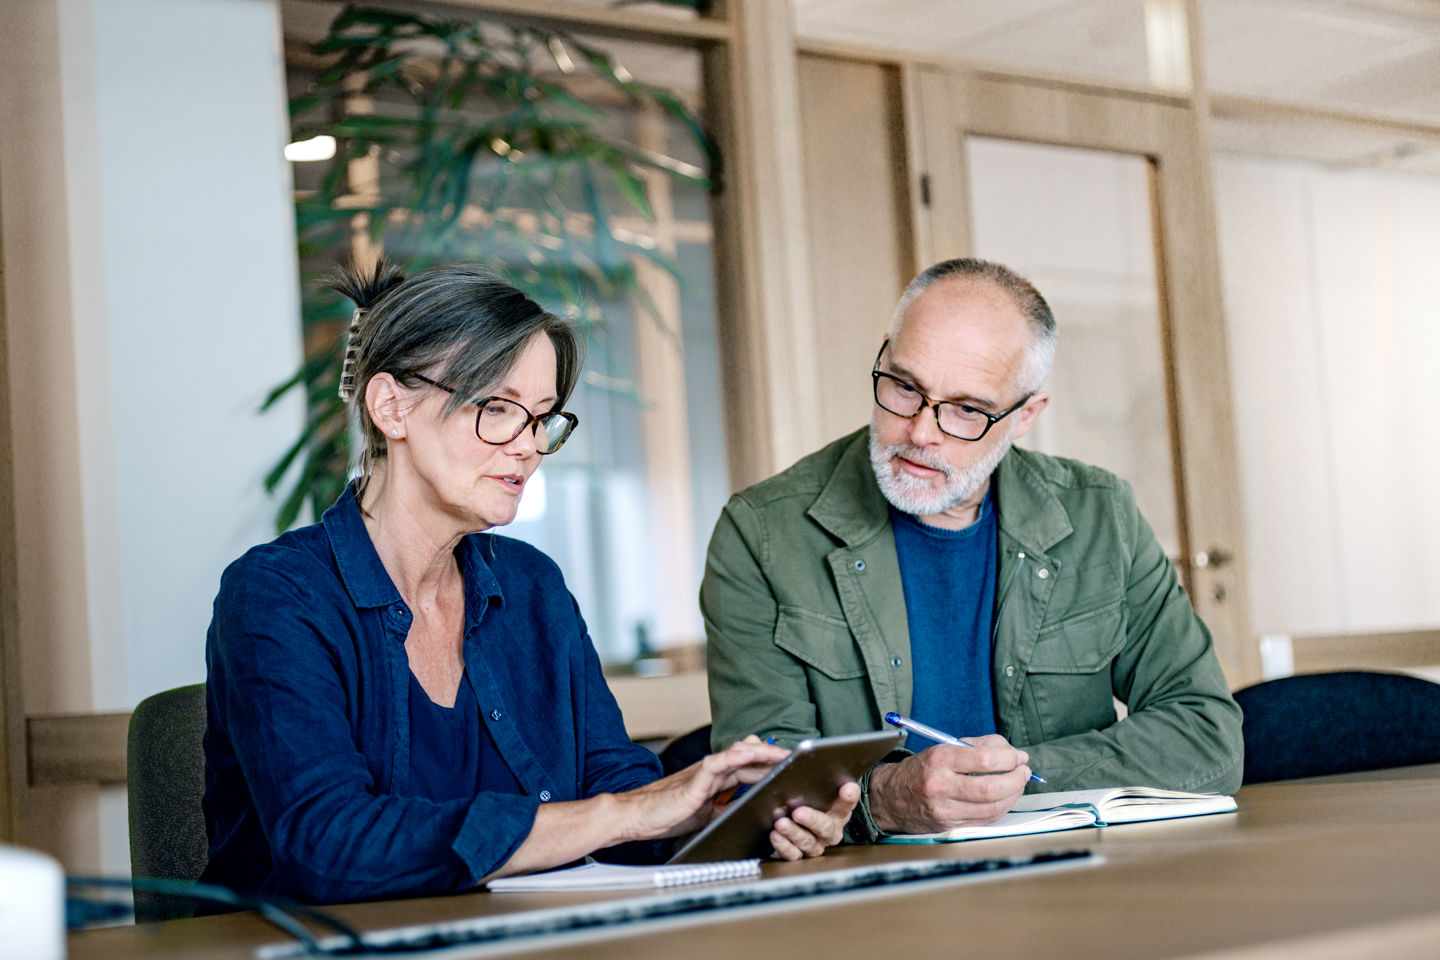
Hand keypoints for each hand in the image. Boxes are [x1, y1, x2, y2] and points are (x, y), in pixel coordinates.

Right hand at [614, 736, 788, 841]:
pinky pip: (718, 762)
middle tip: (800, 758)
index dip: (771, 766)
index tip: (794, 767)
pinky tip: (751, 752)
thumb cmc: (668, 815)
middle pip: (750, 758)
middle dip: (775, 758)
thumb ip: (727, 809)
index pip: (750, 768)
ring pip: (738, 754)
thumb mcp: (707, 816)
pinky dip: (735, 755)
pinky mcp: (695, 779)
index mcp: (717, 780)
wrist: (638, 816)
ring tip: (785, 754)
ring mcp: (704, 772)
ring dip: (763, 753)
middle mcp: (713, 771)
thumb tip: (752, 814)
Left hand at [767, 780, 859, 860]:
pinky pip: (794, 855)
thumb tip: (809, 764)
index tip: (848, 788)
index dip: (849, 796)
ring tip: (781, 823)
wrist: (795, 822)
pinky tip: (775, 835)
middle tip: (798, 812)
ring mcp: (815, 844)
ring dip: (794, 833)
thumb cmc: (807, 801)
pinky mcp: (799, 854)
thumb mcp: (814, 790)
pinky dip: (784, 846)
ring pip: (808, 843)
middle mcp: (830, 830)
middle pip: (826, 827)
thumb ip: (816, 781)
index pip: (847, 803)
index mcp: (838, 812)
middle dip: (812, 819)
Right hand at [868, 734, 1031, 834]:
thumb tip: (1010, 750)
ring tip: (1018, 783)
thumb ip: (977, 746)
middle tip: (1024, 771)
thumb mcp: (942, 749)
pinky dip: (1002, 807)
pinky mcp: (950, 825)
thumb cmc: (921, 770)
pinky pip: (986, 819)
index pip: (983, 759)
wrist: (890, 798)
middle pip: (991, 787)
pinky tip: (1005, 797)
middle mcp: (941, 786)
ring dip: (1013, 794)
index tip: (1019, 755)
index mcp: (939, 760)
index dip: (1009, 757)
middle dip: (1016, 778)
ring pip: (992, 807)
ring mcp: (946, 810)